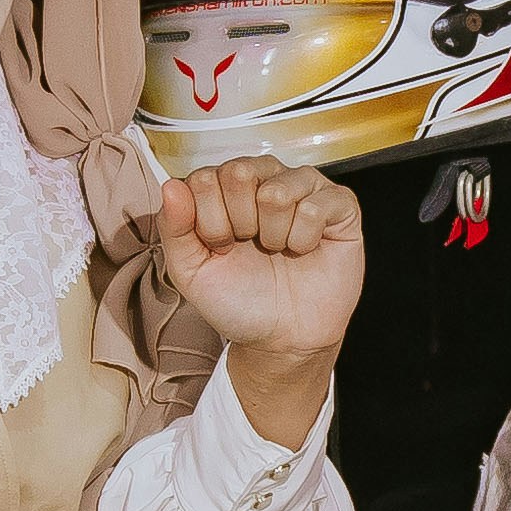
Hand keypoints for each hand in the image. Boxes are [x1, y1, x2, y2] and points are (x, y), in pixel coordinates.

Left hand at [155, 158, 362, 392]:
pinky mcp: (339, 205)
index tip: (221, 247)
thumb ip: (175, 229)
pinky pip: (316, 206)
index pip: (203, 178)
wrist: (281, 337)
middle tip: (251, 246)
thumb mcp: (191, 272)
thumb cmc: (239, 300)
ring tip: (279, 249)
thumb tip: (171, 187)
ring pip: (277, 191)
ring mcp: (304, 187)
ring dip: (274, 234)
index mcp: (225, 188)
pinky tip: (304, 249)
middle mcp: (264, 178)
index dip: (209, 222)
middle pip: (239, 172)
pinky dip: (304, 239)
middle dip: (240, 223)